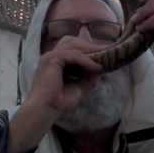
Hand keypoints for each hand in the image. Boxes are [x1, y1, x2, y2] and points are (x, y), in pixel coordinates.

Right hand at [8, 37, 102, 152]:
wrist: (45, 110)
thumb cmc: (59, 102)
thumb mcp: (80, 87)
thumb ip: (89, 76)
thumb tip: (101, 68)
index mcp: (56, 61)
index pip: (73, 46)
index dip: (88, 47)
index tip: (105, 49)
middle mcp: (52, 55)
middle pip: (73, 41)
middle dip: (90, 44)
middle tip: (108, 49)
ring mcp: (50, 56)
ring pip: (73, 44)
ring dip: (90, 49)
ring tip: (104, 55)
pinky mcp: (51, 59)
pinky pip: (73, 55)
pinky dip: (86, 60)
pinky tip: (96, 66)